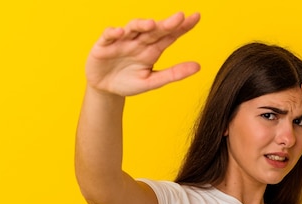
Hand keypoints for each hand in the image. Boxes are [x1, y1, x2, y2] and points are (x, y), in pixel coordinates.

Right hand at [85, 12, 200, 96]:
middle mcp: (139, 42)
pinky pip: (109, 35)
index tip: (196, 17)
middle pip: (154, 30)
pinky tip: (121, 33)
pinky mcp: (104, 45)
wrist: (105, 89)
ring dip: (141, 24)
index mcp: (153, 50)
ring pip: (133, 28)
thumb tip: (198, 66)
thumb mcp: (152, 81)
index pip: (170, 35)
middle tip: (180, 17)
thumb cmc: (128, 82)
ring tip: (151, 24)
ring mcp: (122, 41)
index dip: (182, 26)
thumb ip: (173, 74)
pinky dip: (114, 33)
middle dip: (166, 23)